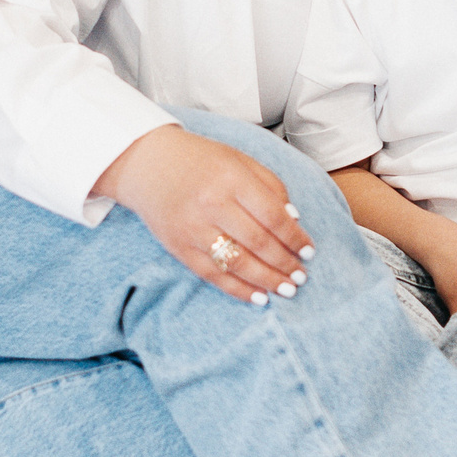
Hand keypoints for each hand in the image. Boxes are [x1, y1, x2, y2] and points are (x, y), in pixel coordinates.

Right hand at [94, 125, 313, 302]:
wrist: (147, 163)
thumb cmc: (200, 160)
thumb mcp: (239, 160)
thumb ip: (270, 185)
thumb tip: (294, 219)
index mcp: (231, 179)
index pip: (272, 215)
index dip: (295, 238)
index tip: (309, 251)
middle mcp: (212, 204)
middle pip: (258, 242)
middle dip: (284, 263)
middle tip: (301, 277)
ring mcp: (193, 228)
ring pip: (237, 263)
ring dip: (267, 280)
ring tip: (287, 290)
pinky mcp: (178, 247)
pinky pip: (213, 275)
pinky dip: (238, 289)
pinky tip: (258, 297)